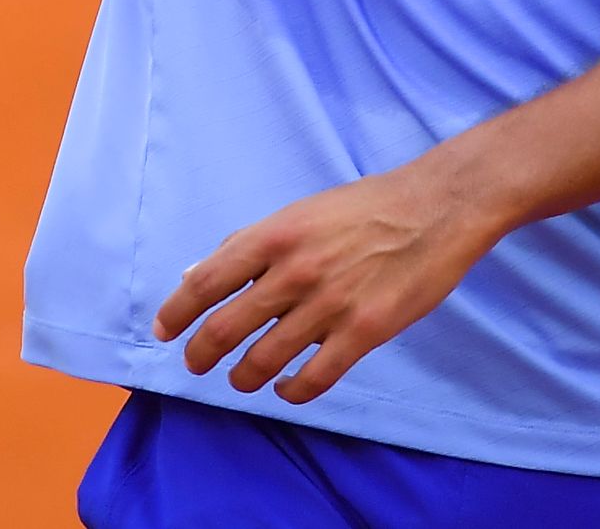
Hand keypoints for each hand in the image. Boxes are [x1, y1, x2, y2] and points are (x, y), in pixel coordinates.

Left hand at [151, 147, 516, 404]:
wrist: (435, 209)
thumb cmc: (364, 207)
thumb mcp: (300, 212)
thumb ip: (249, 244)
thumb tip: (196, 275)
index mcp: (275, 234)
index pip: (206, 280)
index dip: (177, 312)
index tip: (163, 332)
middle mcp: (295, 269)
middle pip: (226, 328)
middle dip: (202, 355)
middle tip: (197, 366)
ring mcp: (329, 304)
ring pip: (264, 360)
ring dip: (243, 378)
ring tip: (240, 380)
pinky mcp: (363, 332)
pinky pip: (313, 379)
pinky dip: (291, 392)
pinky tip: (286, 389)